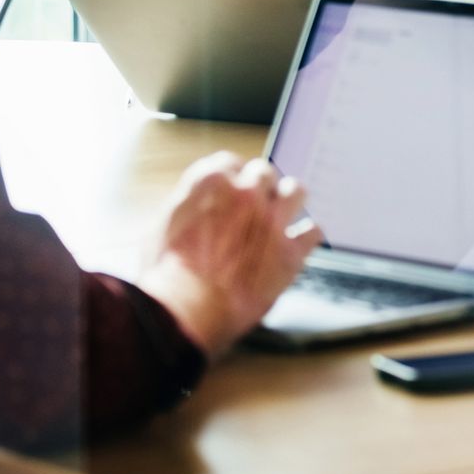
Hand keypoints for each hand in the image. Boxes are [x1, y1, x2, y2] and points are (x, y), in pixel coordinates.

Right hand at [139, 153, 321, 356]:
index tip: (234, 188)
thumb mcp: (160, 227)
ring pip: (296, 191)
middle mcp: (246, 193)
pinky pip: (313, 232)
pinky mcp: (291, 252)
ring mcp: (273, 221)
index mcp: (211, 181)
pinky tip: (300, 243)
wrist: (187, 310)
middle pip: (263, 173)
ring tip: (284, 214)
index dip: (233, 178)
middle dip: (259, 188)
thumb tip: (195, 207)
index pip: (230, 162)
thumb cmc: (166, 275)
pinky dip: (307, 236)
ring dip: (289, 200)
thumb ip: (186, 207)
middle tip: (255, 206)